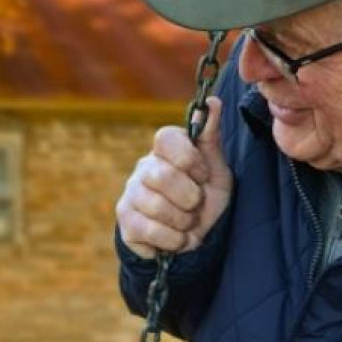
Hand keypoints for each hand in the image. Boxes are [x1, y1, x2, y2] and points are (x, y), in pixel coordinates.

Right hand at [116, 96, 231, 258]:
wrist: (192, 238)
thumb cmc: (204, 198)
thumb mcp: (216, 170)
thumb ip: (211, 138)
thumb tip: (213, 102)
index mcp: (164, 152)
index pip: (165, 137)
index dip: (188, 158)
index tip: (202, 175)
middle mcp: (142, 169)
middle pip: (162, 175)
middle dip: (190, 197)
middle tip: (196, 205)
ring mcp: (130, 196)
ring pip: (156, 206)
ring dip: (183, 221)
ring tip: (188, 223)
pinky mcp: (126, 223)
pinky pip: (150, 230)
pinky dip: (173, 240)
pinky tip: (177, 238)